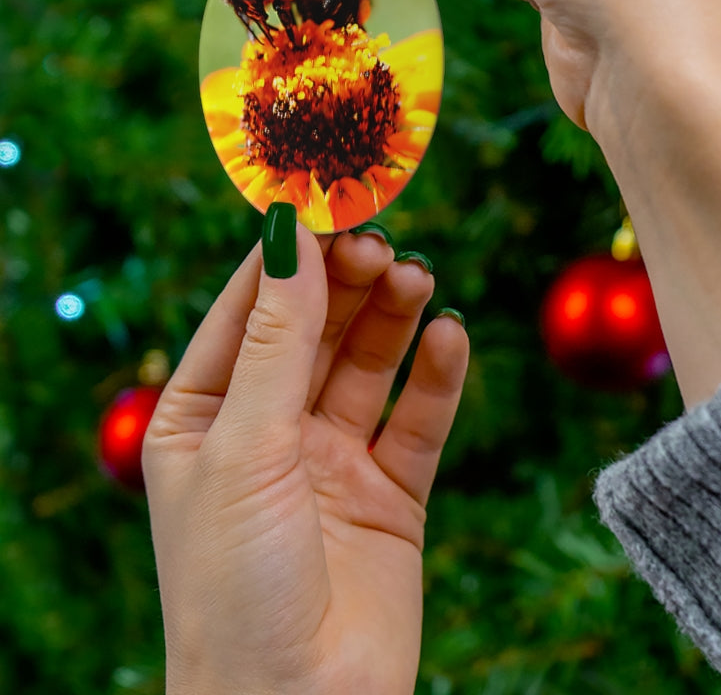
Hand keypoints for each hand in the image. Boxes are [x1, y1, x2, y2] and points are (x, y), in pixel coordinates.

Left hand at [143, 219, 467, 694]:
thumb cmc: (235, 587)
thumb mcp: (245, 447)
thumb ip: (277, 340)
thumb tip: (288, 233)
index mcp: (205, 417)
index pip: (248, 310)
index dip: (288, 254)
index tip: (327, 197)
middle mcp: (269, 431)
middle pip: (316, 329)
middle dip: (348, 282)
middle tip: (384, 242)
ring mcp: (332, 460)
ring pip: (369, 364)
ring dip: (394, 317)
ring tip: (418, 278)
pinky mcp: (391, 492)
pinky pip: (418, 419)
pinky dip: (437, 376)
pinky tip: (450, 336)